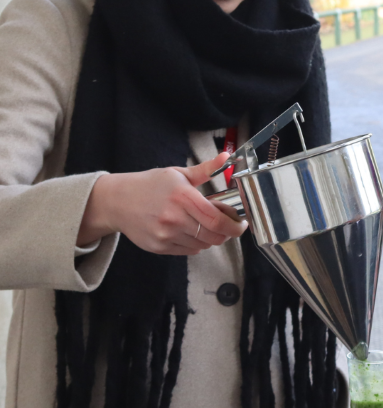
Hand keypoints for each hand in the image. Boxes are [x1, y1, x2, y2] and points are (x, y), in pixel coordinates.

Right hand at [78, 153, 247, 255]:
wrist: (117, 201)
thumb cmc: (150, 185)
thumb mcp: (178, 173)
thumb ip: (206, 169)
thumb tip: (227, 156)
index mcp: (182, 197)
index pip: (217, 220)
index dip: (234, 226)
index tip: (241, 224)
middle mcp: (174, 218)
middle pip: (213, 236)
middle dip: (226, 233)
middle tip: (227, 225)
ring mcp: (165, 235)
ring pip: (203, 245)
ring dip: (210, 238)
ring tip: (205, 225)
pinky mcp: (159, 247)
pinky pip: (188, 251)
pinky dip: (196, 244)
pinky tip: (190, 231)